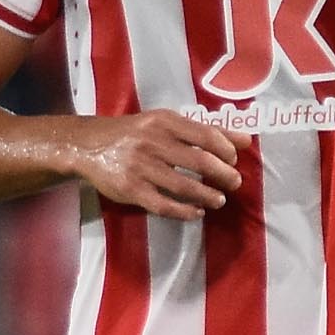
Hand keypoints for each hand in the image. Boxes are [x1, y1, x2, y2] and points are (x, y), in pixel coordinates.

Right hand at [73, 111, 241, 218]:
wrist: (88, 145)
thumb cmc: (136, 133)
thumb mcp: (166, 123)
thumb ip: (205, 131)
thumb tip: (246, 140)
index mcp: (164, 122)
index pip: (206, 135)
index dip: (226, 151)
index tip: (233, 160)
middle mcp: (153, 142)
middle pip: (200, 162)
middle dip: (224, 175)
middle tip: (234, 183)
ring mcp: (141, 167)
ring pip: (184, 186)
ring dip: (208, 196)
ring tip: (219, 200)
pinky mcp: (131, 190)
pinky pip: (164, 205)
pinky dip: (185, 212)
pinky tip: (197, 213)